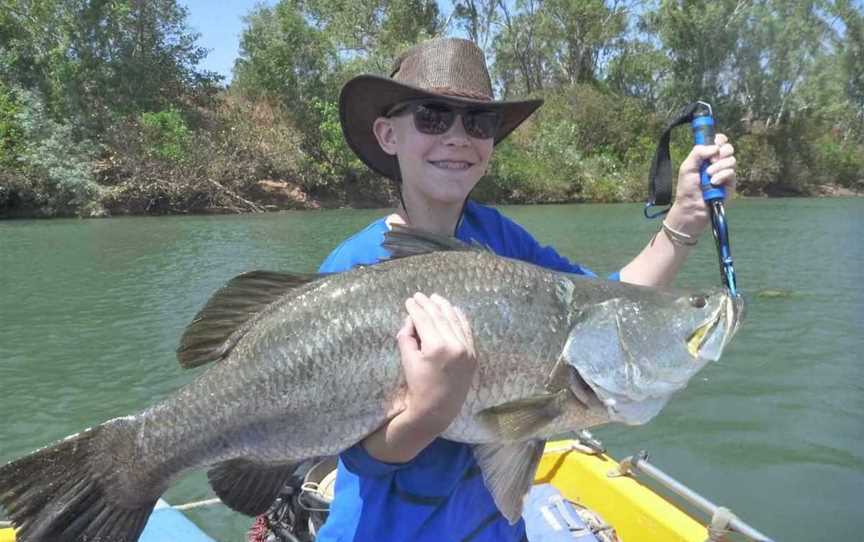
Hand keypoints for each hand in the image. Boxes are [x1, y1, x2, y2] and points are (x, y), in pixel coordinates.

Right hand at [397, 292, 476, 434]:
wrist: (438, 408)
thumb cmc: (419, 385)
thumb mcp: (407, 360)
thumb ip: (407, 336)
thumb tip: (411, 318)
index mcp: (437, 347)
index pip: (424, 319)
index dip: (415, 308)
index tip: (409, 300)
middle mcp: (455, 345)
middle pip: (440, 316)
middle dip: (428, 304)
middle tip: (419, 295)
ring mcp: (467, 349)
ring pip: (455, 320)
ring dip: (444, 307)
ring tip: (435, 298)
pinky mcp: (473, 354)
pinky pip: (467, 329)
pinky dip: (460, 317)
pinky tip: (453, 309)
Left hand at [666, 133, 736, 237]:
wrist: (692, 208)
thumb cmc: (687, 188)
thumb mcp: (687, 167)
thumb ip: (697, 153)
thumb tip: (714, 147)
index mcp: (707, 157)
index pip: (718, 142)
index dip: (719, 139)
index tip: (716, 141)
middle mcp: (718, 163)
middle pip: (728, 148)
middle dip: (721, 151)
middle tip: (711, 160)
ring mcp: (725, 173)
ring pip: (731, 159)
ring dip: (719, 166)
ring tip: (708, 175)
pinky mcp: (731, 183)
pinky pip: (732, 172)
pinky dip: (722, 176)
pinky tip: (713, 183)